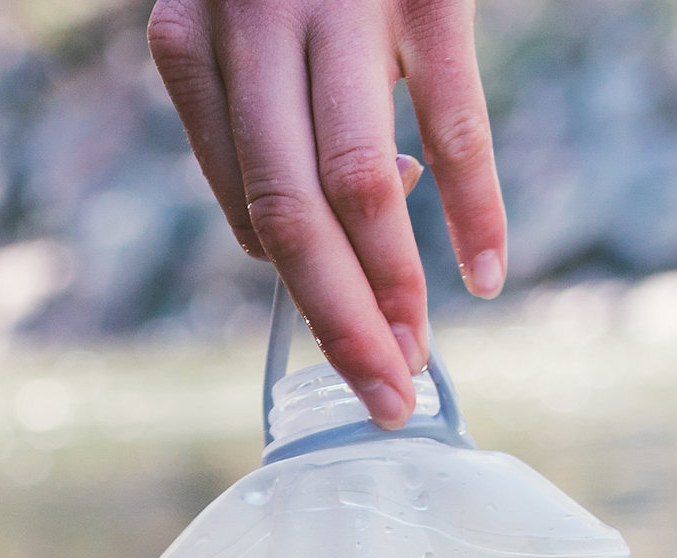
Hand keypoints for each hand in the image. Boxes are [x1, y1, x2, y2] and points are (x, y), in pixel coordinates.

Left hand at [147, 0, 507, 428]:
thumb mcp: (253, 21)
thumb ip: (276, 117)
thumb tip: (363, 236)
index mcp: (190, 43)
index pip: (243, 207)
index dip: (302, 295)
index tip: (353, 351)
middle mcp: (251, 26)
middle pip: (289, 216)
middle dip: (339, 325)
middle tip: (383, 398)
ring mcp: (340, 6)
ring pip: (358, 188)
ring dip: (395, 289)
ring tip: (422, 355)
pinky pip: (454, 126)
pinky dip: (474, 211)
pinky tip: (485, 271)